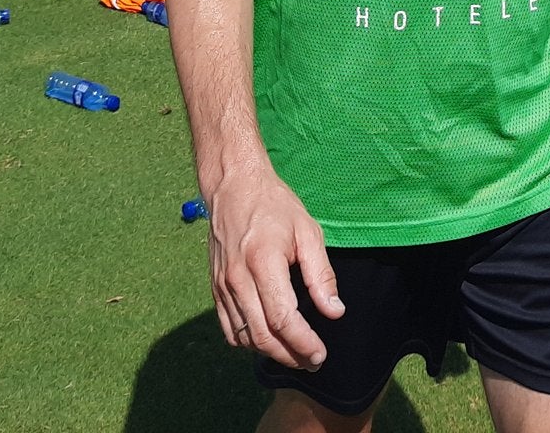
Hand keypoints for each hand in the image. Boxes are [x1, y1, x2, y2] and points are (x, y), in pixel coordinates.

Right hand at [203, 159, 343, 368]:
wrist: (233, 186)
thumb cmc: (275, 206)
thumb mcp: (308, 231)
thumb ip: (321, 275)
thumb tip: (334, 311)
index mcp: (263, 262)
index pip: (282, 318)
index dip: (302, 343)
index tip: (320, 354)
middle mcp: (238, 279)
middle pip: (262, 335)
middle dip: (290, 356)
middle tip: (313, 362)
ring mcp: (223, 285)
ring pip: (244, 337)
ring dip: (271, 353)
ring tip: (296, 354)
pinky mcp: (215, 288)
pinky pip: (229, 329)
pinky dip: (249, 342)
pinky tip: (268, 340)